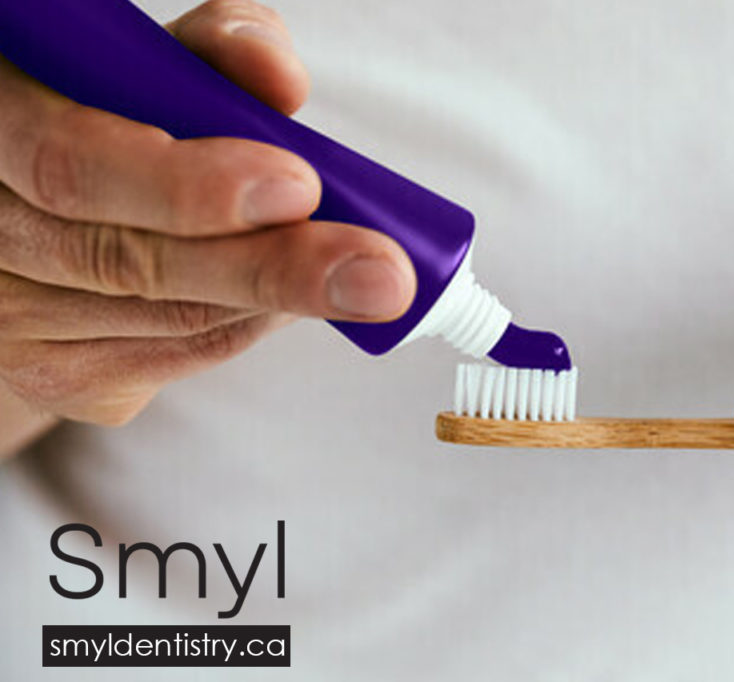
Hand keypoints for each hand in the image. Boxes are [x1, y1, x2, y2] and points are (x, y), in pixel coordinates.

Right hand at [0, 0, 415, 428]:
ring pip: (168, 319)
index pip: (72, 162)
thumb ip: (212, 57)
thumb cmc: (106, 124)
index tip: (298, 187)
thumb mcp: (146, 70)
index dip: (187, 185)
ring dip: (273, 296)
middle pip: (128, 263)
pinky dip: (247, 324)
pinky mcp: (56, 376)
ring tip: (349, 269)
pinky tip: (277, 297)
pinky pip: (177, 359)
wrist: (37, 216)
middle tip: (380, 273)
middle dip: (272, 267)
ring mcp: (9, 316)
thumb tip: (279, 78)